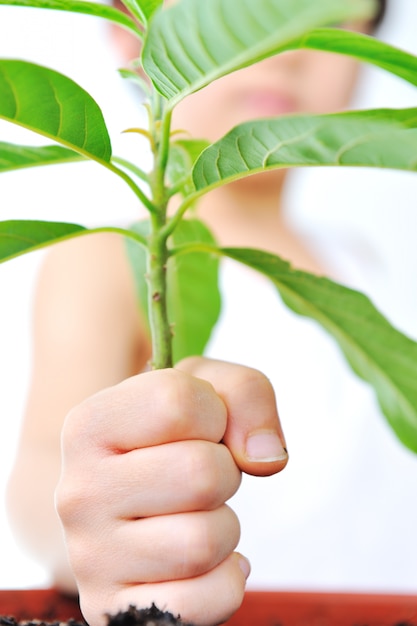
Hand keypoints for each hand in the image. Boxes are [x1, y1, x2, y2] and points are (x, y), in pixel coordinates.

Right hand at [56, 358, 286, 625]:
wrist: (128, 506)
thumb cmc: (174, 440)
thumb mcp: (206, 391)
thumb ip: (246, 394)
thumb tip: (266, 459)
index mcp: (89, 426)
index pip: (178, 403)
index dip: (213, 413)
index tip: (199, 428)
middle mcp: (78, 492)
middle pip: (200, 475)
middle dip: (225, 472)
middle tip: (201, 477)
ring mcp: (91, 558)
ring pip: (205, 542)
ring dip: (224, 526)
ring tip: (195, 516)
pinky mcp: (116, 611)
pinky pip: (208, 599)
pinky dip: (225, 578)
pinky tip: (201, 563)